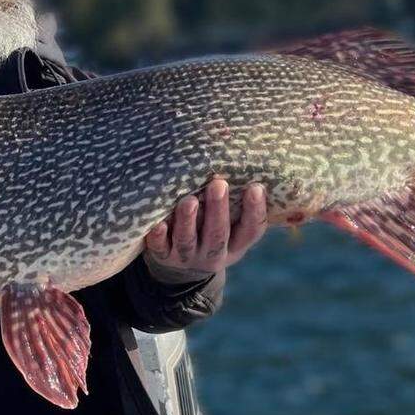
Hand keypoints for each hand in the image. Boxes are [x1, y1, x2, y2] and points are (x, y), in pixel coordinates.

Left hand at [143, 179, 267, 282]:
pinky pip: (159, 248)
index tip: (256, 187)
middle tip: (218, 184)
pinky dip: (158, 236)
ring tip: (189, 201)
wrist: (181, 266)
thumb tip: (235, 149)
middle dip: (218, 209)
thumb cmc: (210, 229)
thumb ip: (235, 198)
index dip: (255, 210)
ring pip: (187, 240)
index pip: (251, 229)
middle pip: (218, 234)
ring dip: (188, 220)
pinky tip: (158, 224)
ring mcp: (186, 256)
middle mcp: (213, 253)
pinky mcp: (162, 256)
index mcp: (235, 244)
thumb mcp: (230, 222)